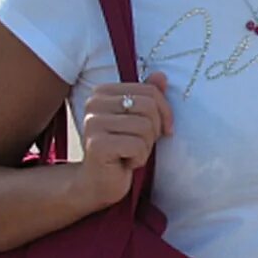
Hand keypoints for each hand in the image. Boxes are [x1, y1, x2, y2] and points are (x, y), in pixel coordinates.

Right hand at [77, 73, 172, 209]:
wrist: (99, 182)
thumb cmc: (122, 149)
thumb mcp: (138, 120)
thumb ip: (148, 97)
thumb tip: (161, 75)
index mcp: (103, 91)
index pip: (150, 91)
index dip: (165, 112)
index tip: (162, 130)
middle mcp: (93, 103)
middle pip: (149, 106)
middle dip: (154, 130)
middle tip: (141, 144)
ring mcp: (92, 123)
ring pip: (145, 127)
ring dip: (146, 147)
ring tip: (131, 154)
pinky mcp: (97, 145)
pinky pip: (137, 146)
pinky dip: (139, 158)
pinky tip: (125, 163)